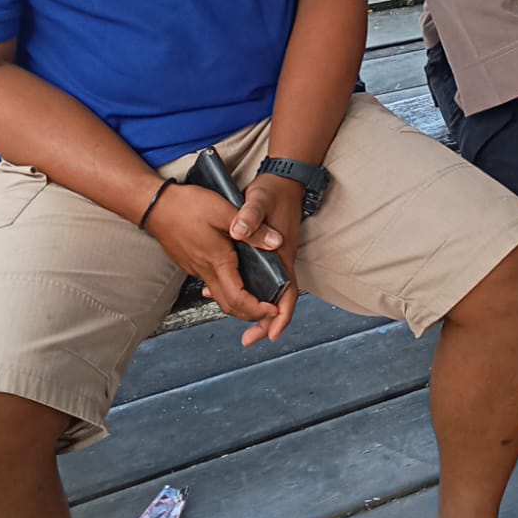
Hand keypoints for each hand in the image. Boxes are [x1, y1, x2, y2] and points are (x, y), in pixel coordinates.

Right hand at [144, 183, 286, 345]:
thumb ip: (251, 229)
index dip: (257, 309)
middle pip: (229, 305)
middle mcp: (205, 270)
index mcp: (217, 260)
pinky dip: (227, 290)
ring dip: (239, 303)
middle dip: (251, 313)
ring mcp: (195, 269)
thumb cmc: (186, 206)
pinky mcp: (190, 264)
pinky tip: (236, 277)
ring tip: (257, 296)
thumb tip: (276, 243)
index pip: (237, 299)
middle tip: (269, 308)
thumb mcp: (225, 211)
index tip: (273, 308)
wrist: (153, 205)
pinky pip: (211, 284)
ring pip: (219, 297)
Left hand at [229, 173, 302, 341]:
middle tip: (249, 340)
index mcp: (280, 253)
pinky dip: (249, 291)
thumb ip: (250, 215)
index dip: (281, 315)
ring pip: (269, 291)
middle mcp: (280, 259)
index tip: (272, 334)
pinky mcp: (267, 252)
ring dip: (256, 309)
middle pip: (278, 299)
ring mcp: (275, 257)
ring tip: (241, 325)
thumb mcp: (259, 199)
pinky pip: (260, 279)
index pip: (287, 292)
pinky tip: (229, 293)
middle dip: (265, 322)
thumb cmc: (272, 190)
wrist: (283, 177)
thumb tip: (238, 231)